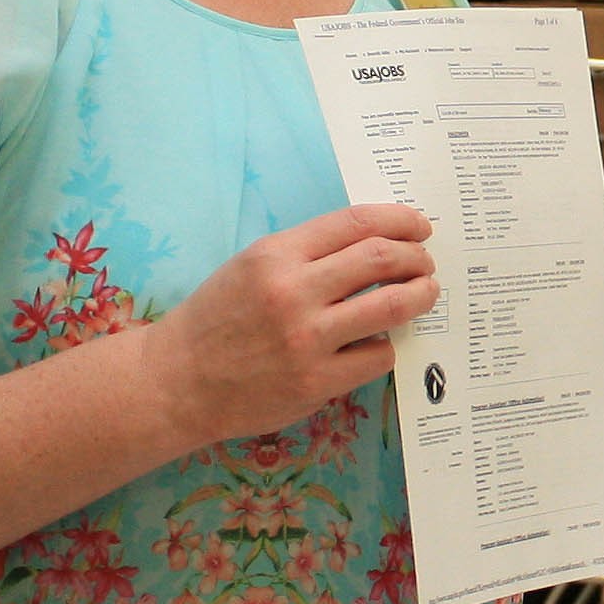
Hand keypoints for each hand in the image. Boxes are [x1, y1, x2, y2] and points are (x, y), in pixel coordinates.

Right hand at [144, 203, 437, 449]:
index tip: (419, 226)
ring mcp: (307, 340)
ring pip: (390, 305)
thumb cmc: (217, 319)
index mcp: (276, 255)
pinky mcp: (316, 383)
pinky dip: (387, 344)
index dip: (399, 220)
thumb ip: (306, 252)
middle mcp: (293, 292)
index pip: (356, 223)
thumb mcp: (251, 265)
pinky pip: (377, 355)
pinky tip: (380, 341)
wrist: (178, 381)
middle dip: (416, 257)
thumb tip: (373, 242)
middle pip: (382, 259)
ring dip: (419, 295)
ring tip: (425, 293)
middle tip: (425, 263)